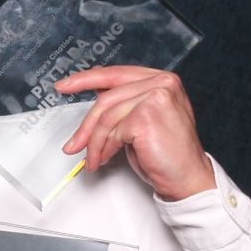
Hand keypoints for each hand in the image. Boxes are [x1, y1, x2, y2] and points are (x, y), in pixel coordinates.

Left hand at [57, 66, 216, 200]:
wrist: (186, 177)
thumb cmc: (166, 153)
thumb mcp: (141, 121)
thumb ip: (123, 105)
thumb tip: (94, 99)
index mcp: (161, 80)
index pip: (115, 74)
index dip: (86, 79)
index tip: (64, 85)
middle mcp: (162, 83)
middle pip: (106, 99)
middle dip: (86, 126)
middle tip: (74, 145)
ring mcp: (156, 96)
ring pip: (105, 118)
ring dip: (95, 143)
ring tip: (95, 158)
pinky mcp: (147, 116)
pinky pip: (112, 132)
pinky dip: (106, 149)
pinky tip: (109, 158)